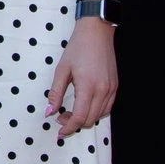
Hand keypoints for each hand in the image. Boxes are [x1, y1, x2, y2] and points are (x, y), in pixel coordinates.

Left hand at [46, 17, 116, 136]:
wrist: (97, 32)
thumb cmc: (78, 48)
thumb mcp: (62, 69)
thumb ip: (55, 93)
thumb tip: (49, 112)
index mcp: (88, 86)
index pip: (79, 117)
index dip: (68, 128)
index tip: (59, 131)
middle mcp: (103, 90)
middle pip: (89, 120)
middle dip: (74, 124)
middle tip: (60, 118)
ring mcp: (111, 89)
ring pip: (99, 116)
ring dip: (85, 119)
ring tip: (70, 112)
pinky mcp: (115, 86)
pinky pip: (107, 107)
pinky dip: (95, 112)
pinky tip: (85, 106)